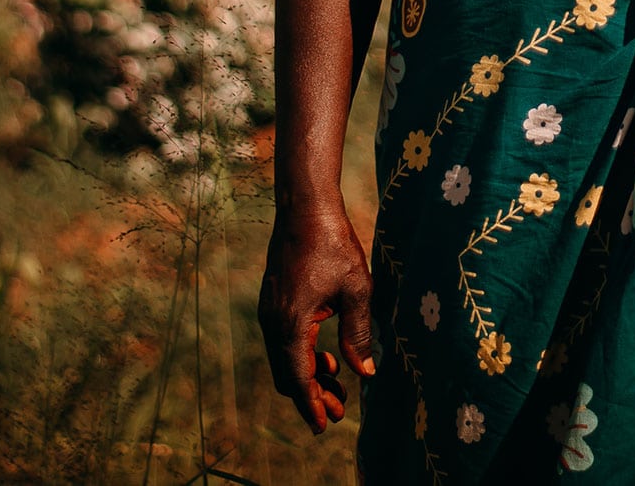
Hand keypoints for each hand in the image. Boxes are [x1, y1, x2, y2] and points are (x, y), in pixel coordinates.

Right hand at [258, 199, 375, 433]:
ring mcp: (270, 311)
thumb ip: (358, 334)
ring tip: (337, 386)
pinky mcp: (273, 301)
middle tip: (338, 412)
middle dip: (311, 396)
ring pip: (285, 359)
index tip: (325, 427)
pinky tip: (327, 356)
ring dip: (308, 376)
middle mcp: (273, 322)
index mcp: (291, 324)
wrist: (305, 207)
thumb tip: (364, 374)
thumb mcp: (356, 289)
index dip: (312, 405)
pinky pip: (284, 341)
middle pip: (288, 375)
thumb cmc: (333, 244)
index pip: (299, 378)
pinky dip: (303, 356)